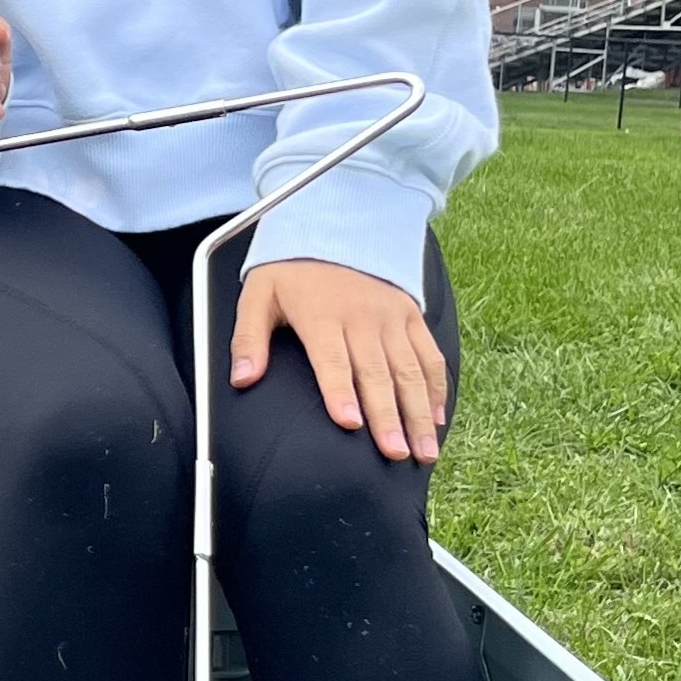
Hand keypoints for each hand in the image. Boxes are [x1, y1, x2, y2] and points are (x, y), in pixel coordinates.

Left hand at [232, 258, 447, 461]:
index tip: (350, 424)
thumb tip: (241, 378)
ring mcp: (391, 316)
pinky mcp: (411, 314)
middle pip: (377, 373)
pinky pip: (429, 354)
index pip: (332, 359)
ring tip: (424, 451)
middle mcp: (361, 316)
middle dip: (388, 416)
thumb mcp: (258, 293)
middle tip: (395, 453)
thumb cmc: (291, 271)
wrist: (332, 227)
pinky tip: (438, 418)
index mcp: (321, 314)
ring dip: (420, 412)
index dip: (340, 392)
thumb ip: (249, 337)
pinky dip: (438, 387)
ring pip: (410, 370)